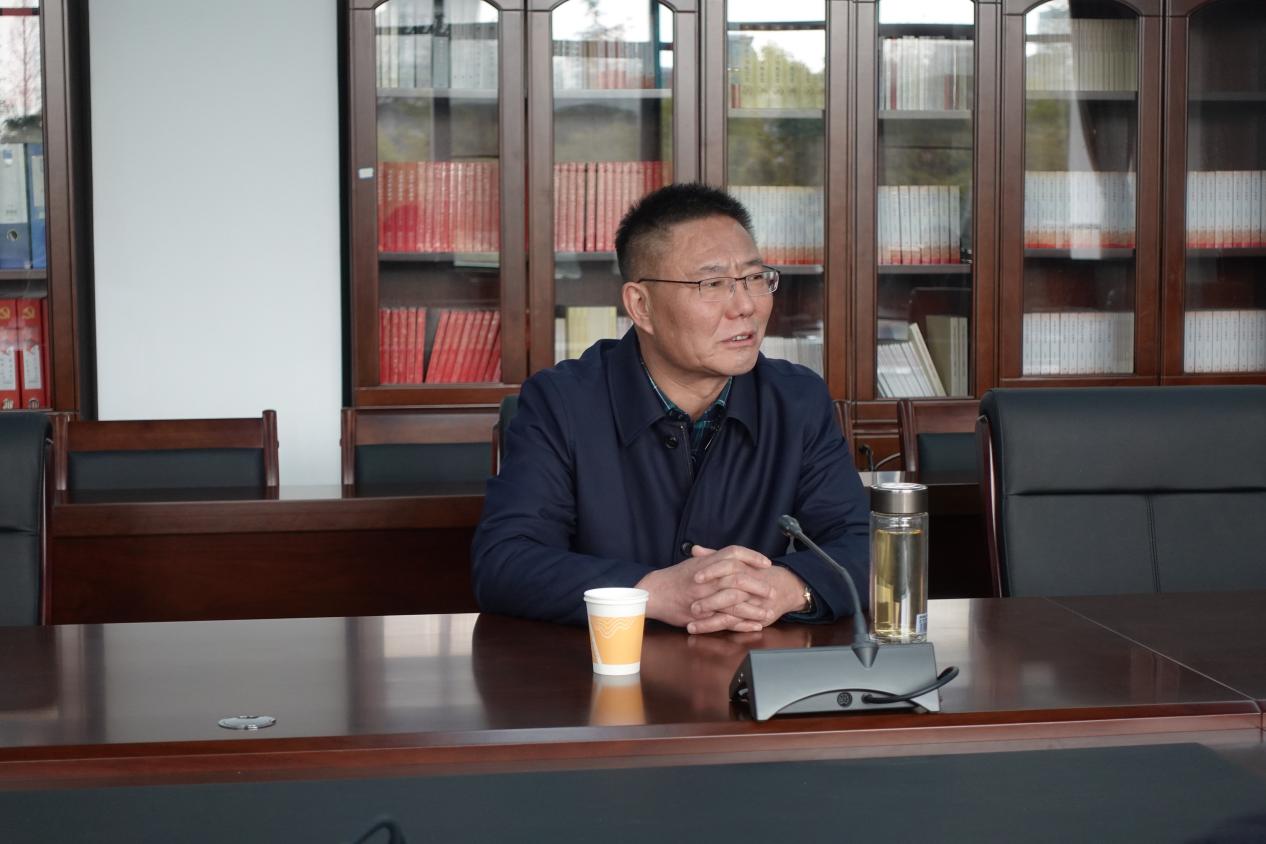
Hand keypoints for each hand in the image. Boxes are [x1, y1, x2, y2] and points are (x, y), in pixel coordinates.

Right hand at [636, 545, 774, 633]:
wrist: (653, 592)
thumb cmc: (673, 578)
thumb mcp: (694, 563)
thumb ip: (712, 559)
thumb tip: (731, 556)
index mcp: (707, 563)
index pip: (734, 554)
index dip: (752, 557)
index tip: (766, 563)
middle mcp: (707, 578)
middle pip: (739, 578)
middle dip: (758, 585)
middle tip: (772, 591)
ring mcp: (704, 597)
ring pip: (734, 601)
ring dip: (754, 608)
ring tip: (768, 612)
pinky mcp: (702, 614)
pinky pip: (725, 619)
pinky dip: (742, 623)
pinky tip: (754, 625)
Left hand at [689, 546, 810, 632]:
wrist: (784, 587)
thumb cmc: (757, 573)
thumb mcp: (738, 562)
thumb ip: (715, 556)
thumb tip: (695, 549)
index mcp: (745, 569)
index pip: (729, 566)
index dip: (712, 571)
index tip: (695, 577)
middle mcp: (752, 587)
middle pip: (732, 593)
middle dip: (711, 602)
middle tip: (692, 606)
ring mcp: (755, 605)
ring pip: (732, 613)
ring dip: (710, 621)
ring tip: (691, 624)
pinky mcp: (757, 619)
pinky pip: (736, 626)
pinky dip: (720, 628)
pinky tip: (704, 630)